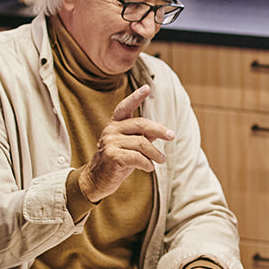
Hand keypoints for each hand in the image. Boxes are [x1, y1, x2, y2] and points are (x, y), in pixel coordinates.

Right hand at [78, 85, 174, 203]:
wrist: (96, 181)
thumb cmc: (116, 162)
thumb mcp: (131, 147)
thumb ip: (143, 136)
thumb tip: (161, 128)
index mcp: (115, 125)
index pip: (124, 107)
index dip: (135, 97)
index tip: (147, 88)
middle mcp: (111, 130)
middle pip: (140, 124)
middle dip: (159, 130)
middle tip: (171, 136)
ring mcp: (110, 142)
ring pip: (142, 143)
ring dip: (155, 153)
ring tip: (161, 160)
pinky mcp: (112, 156)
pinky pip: (137, 157)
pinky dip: (147, 163)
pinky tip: (149, 168)